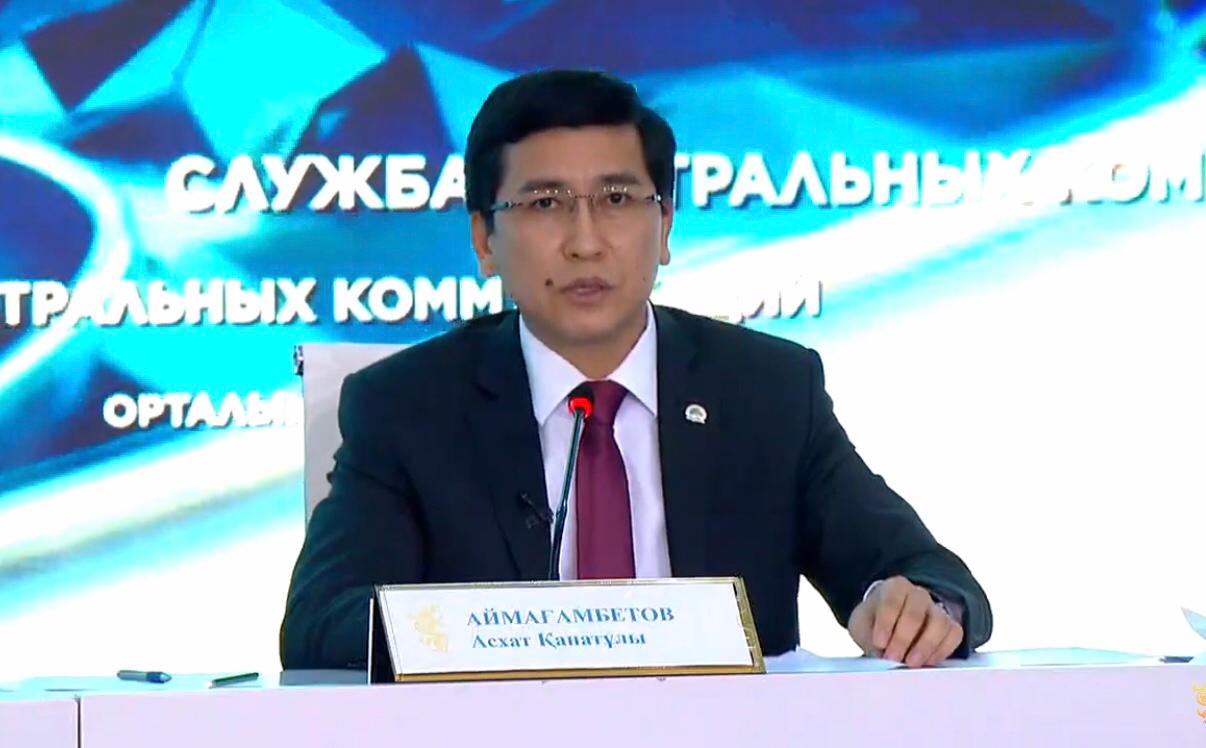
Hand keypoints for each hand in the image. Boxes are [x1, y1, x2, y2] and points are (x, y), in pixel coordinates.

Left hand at [847, 576, 962, 667]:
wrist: (889, 624)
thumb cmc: (874, 623)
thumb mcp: (862, 626)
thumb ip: (868, 638)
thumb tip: (880, 657)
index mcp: (894, 588)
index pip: (891, 601)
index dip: (886, 623)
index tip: (879, 643)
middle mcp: (918, 594)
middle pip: (915, 613)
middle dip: (903, 638)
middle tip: (893, 657)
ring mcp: (936, 609)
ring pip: (939, 623)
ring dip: (925, 646)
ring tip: (911, 662)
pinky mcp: (950, 625)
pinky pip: (954, 635)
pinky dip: (942, 650)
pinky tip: (927, 662)